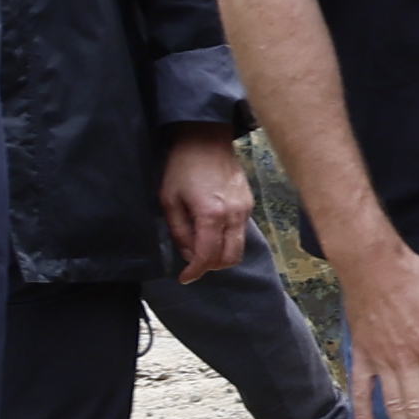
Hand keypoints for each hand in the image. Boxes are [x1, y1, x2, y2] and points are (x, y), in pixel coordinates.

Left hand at [157, 130, 258, 280]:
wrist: (207, 139)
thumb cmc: (182, 167)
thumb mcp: (169, 200)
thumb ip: (179, 231)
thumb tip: (189, 254)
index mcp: (210, 215)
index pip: (207, 256)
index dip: (195, 272)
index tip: (184, 278)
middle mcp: (233, 216)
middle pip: (229, 258)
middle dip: (210, 267)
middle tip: (193, 264)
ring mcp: (245, 210)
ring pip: (239, 248)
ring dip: (221, 256)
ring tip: (203, 249)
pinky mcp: (249, 204)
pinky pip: (241, 233)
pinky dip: (228, 240)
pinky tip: (213, 231)